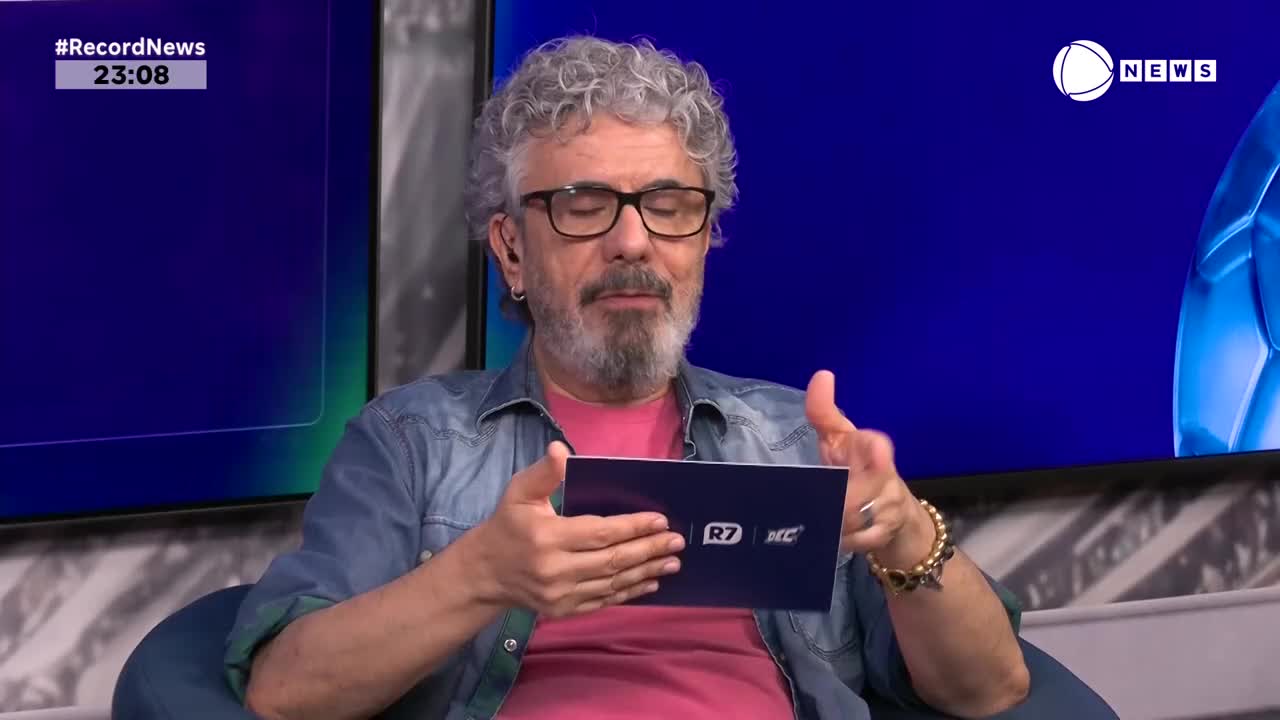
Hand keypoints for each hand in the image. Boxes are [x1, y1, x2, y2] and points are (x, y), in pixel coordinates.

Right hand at [465, 441, 685, 616]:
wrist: (485, 573)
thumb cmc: (508, 526)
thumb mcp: (519, 492)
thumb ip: (544, 472)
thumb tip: (561, 450)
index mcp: (547, 537)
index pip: (600, 532)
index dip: (633, 527)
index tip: (660, 520)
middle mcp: (555, 569)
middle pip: (613, 560)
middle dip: (649, 550)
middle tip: (677, 541)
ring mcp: (560, 594)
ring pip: (613, 584)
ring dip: (646, 572)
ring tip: (672, 562)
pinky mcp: (564, 610)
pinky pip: (604, 602)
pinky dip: (630, 593)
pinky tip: (650, 582)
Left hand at [805, 371, 934, 564]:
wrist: (893, 514)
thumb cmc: (856, 467)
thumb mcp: (838, 439)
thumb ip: (824, 412)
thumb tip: (822, 375)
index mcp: (873, 450)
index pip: (878, 447)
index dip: (877, 451)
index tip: (879, 453)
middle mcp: (887, 477)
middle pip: (861, 493)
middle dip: (839, 501)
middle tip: (819, 503)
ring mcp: (889, 508)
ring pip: (857, 520)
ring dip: (836, 522)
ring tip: (823, 517)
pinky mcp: (886, 533)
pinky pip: (862, 541)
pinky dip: (845, 540)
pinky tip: (835, 535)